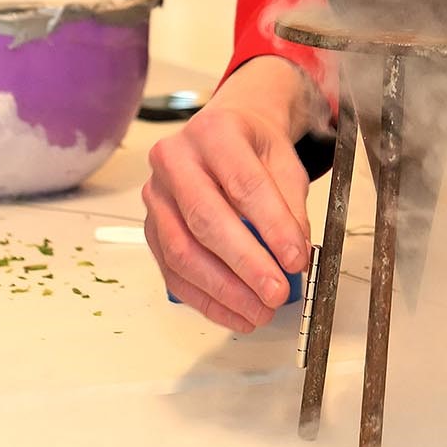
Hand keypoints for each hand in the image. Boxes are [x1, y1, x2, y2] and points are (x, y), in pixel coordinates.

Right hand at [142, 56, 318, 332]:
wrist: (225, 132)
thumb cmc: (254, 148)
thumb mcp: (284, 162)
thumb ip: (290, 207)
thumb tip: (293, 257)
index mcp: (214, 132)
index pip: (243, 184)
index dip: (271, 226)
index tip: (296, 260)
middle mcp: (174, 159)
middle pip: (206, 219)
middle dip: (245, 264)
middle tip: (277, 293)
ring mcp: (156, 195)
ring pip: (182, 251)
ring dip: (223, 290)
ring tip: (259, 311)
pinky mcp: (150, 227)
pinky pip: (172, 272)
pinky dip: (205, 300)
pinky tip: (235, 314)